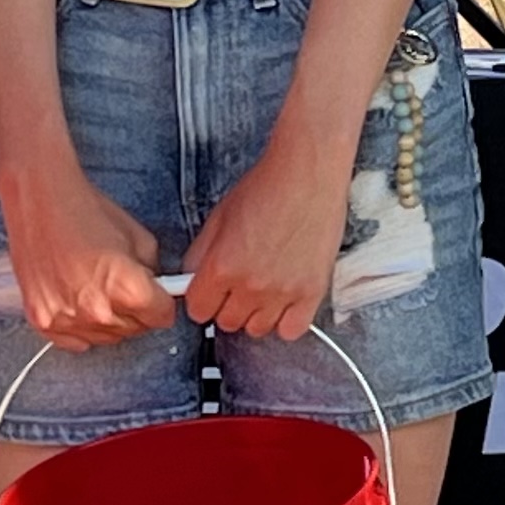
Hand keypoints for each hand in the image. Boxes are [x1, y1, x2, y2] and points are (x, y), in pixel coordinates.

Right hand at [0, 166, 171, 350]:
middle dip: (137, 310)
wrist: (39, 202)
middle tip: (126, 286)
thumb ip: (154, 272)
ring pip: (107, 338)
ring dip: (110, 320)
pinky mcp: (42, 322)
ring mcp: (67, 319)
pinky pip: (76, 341)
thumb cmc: (84, 212)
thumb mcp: (139, 237)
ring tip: (99, 287)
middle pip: (135, 330)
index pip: (162, 318)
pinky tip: (80, 300)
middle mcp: (96, 310)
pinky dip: (82, 326)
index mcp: (126, 288)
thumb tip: (157, 290)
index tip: (158, 296)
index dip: (163, 302)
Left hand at [179, 124, 351, 342]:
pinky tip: (284, 301)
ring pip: (257, 330)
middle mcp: (251, 286)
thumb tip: (191, 279)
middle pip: (227, 323)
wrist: (308, 174)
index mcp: (222, 267)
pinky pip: (291, 330)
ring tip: (262, 289)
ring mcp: (283, 293)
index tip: (210, 291)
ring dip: (255, 314)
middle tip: (238, 283)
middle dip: (227, 305)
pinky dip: (285, 320)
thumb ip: (200, 254)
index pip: (198, 311)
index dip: (202, 299)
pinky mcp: (312, 292)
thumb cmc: (266, 187)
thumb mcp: (218, 217)